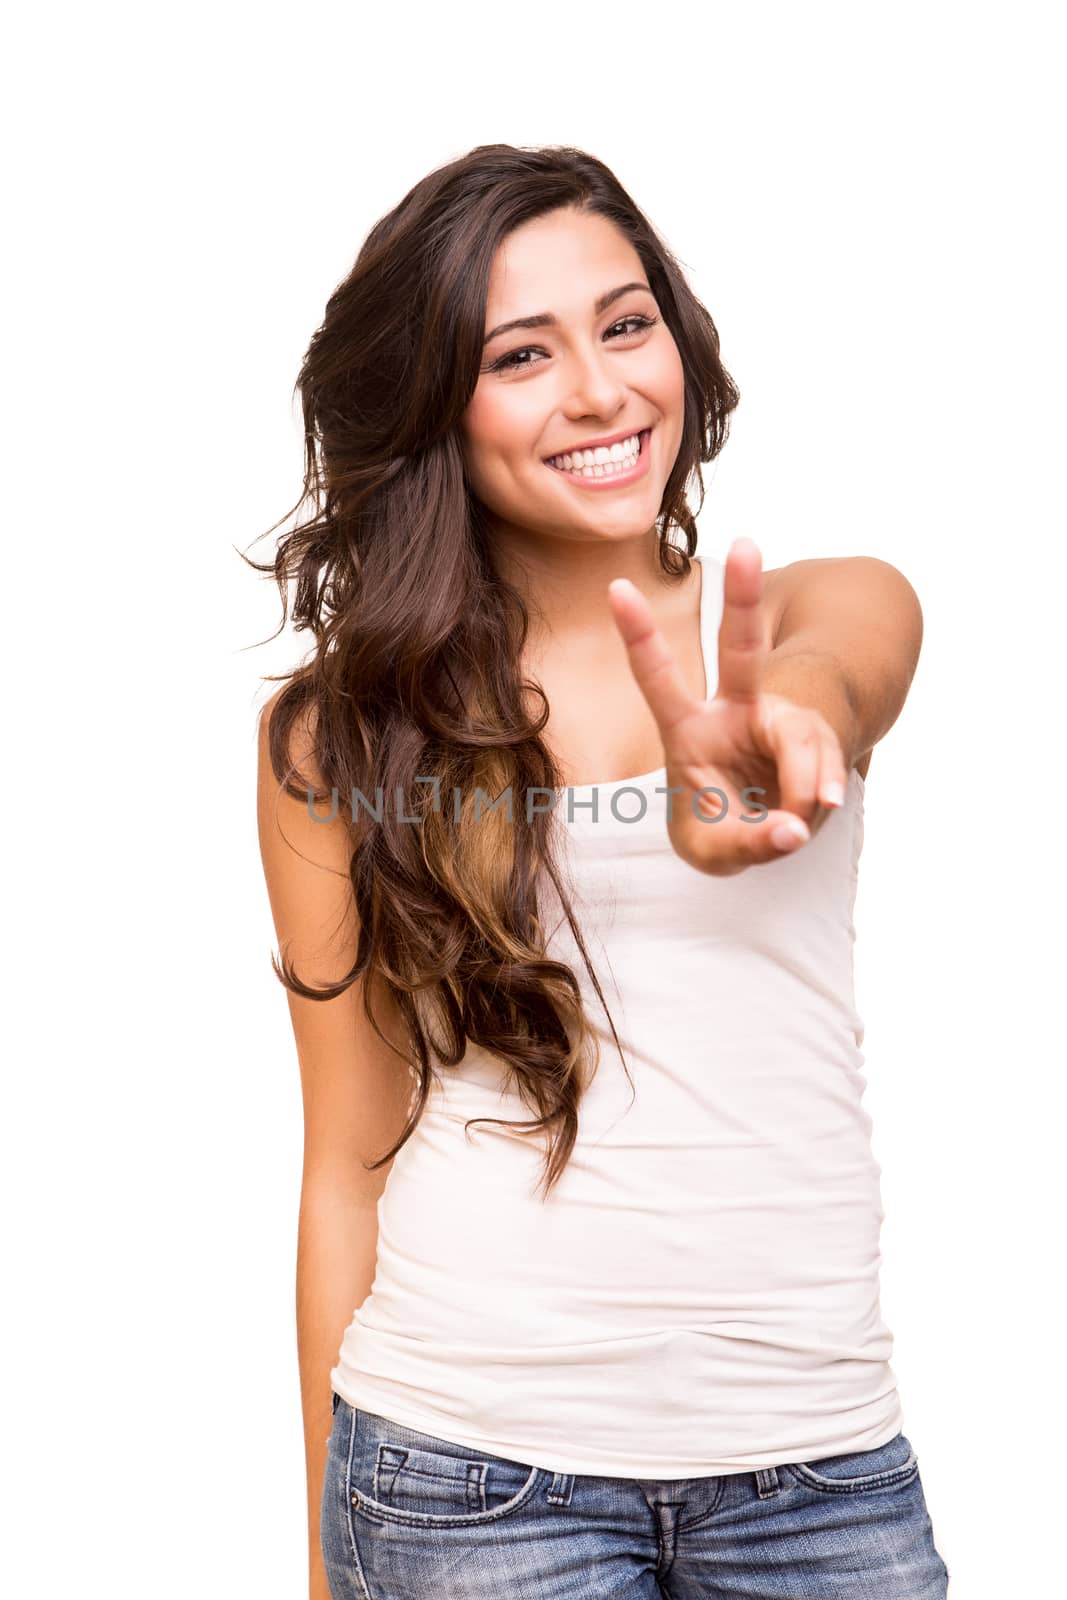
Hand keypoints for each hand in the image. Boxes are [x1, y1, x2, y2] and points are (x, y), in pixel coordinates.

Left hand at [608, 538, 847, 876]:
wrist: (768, 828)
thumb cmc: (721, 828)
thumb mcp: (713, 852)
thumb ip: (745, 844)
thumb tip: (795, 828)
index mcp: (687, 731)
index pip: (658, 681)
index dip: (639, 636)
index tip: (616, 587)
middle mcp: (734, 711)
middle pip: (740, 649)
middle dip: (743, 597)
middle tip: (747, 542)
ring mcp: (779, 720)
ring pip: (800, 737)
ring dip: (805, 788)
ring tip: (798, 826)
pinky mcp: (817, 740)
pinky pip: (826, 765)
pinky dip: (821, 799)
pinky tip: (813, 815)